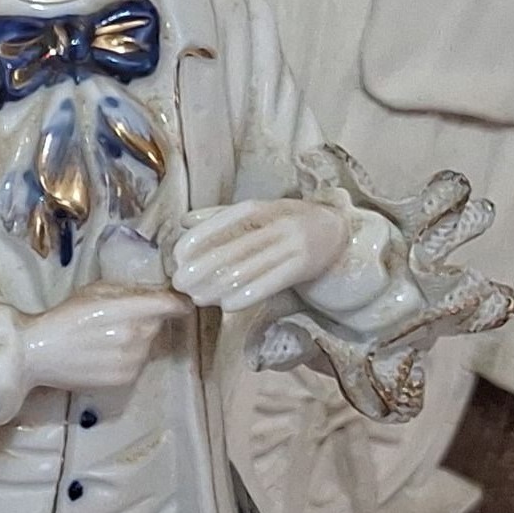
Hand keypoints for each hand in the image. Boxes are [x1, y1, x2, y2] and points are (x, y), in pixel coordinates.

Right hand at [15, 286, 189, 392]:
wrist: (37, 354)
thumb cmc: (62, 319)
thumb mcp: (92, 292)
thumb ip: (126, 291)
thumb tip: (153, 292)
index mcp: (124, 311)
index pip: (168, 304)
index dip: (178, 301)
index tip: (181, 300)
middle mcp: (132, 337)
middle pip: (158, 323)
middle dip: (148, 318)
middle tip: (123, 318)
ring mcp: (130, 361)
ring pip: (149, 343)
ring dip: (138, 338)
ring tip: (109, 337)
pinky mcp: (125, 379)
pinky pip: (139, 361)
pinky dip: (130, 355)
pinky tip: (106, 353)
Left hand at [170, 199, 347, 310]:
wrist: (336, 233)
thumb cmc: (286, 224)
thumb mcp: (258, 213)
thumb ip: (220, 216)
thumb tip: (184, 221)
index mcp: (260, 207)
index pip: (222, 222)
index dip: (197, 240)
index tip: (177, 257)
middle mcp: (276, 223)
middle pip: (232, 248)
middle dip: (201, 268)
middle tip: (180, 283)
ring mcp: (292, 244)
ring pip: (248, 268)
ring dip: (218, 286)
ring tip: (198, 297)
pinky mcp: (303, 266)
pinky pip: (270, 283)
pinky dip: (246, 295)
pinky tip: (227, 305)